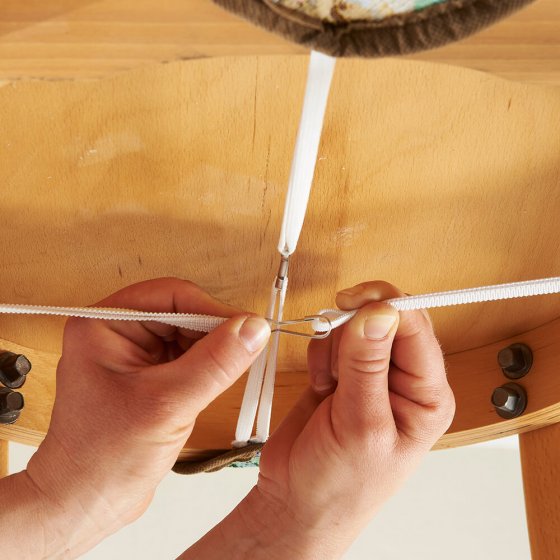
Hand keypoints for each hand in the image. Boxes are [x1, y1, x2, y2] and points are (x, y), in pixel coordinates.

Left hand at [25, 278, 269, 556]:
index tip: (249, 330)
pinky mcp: (149, 375)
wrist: (86, 504)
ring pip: (190, 335)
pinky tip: (210, 390)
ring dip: (213, 354)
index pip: (172, 295)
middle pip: (183, 312)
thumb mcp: (168, 404)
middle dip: (215, 334)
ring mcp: (135, 353)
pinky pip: (189, 357)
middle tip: (243, 357)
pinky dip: (207, 370)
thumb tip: (254, 327)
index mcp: (106, 324)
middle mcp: (119, 331)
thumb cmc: (105, 458)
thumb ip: (215, 363)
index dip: (213, 311)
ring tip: (221, 381)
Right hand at [251, 280, 454, 557]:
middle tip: (337, 354)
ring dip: (334, 345)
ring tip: (329, 384)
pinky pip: (330, 339)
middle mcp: (402, 380)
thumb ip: (368, 364)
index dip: (387, 306)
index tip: (355, 302)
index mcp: (425, 394)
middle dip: (355, 329)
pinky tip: (320, 385)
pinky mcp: (341, 373)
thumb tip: (379, 312)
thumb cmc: (341, 484)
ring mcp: (369, 374)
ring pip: (354, 325)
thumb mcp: (360, 426)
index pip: (416, 329)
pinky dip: (319, 354)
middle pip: (385, 319)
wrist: (297, 501)